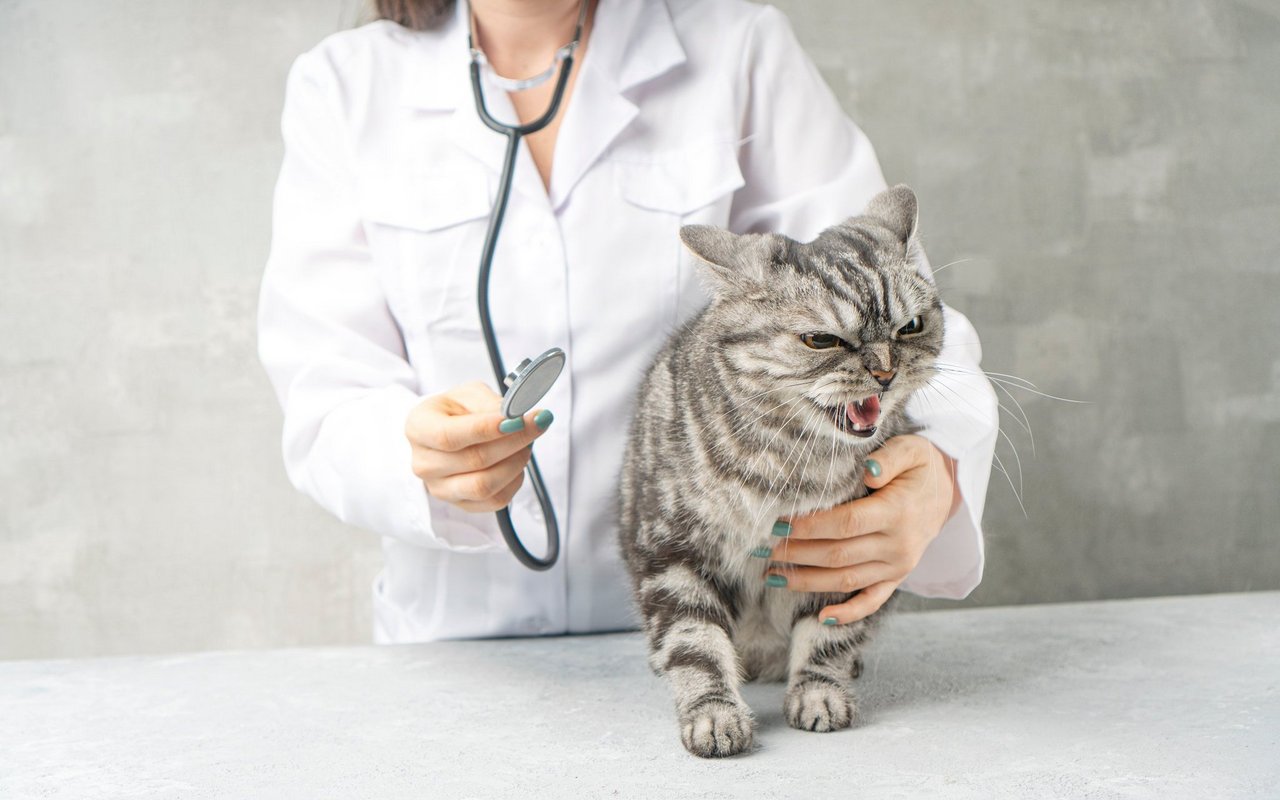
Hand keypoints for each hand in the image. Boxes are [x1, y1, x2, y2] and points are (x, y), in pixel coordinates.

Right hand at [405, 380, 552, 512]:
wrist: (446, 433)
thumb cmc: (456, 411)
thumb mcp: (469, 394)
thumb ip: (489, 404)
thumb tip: (515, 417)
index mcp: (418, 428)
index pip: (449, 436)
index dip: (486, 429)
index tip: (517, 419)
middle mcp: (424, 463)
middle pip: (474, 461)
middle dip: (514, 441)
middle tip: (537, 424)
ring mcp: (439, 488)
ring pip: (485, 485)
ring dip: (516, 463)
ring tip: (526, 443)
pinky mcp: (460, 504)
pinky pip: (494, 501)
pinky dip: (514, 481)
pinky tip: (516, 462)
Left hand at [764, 435, 960, 623]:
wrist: (948, 490)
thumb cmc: (919, 465)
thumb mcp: (910, 450)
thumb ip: (888, 458)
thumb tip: (867, 471)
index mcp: (897, 512)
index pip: (846, 524)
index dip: (810, 527)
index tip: (778, 523)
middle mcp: (898, 545)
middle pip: (839, 555)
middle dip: (798, 554)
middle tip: (765, 550)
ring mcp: (898, 565)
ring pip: (846, 580)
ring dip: (807, 581)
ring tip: (773, 575)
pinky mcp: (896, 577)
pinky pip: (872, 601)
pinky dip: (848, 613)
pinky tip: (821, 617)